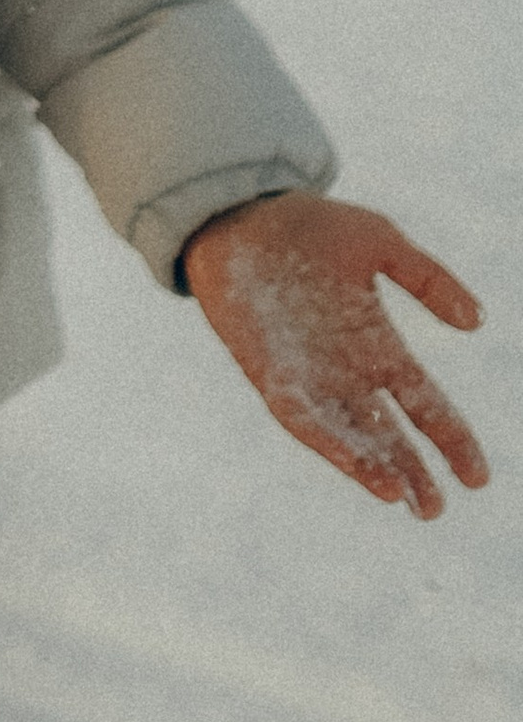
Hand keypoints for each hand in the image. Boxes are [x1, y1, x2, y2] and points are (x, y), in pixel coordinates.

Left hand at [185, 190, 489, 517]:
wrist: (242, 211)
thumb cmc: (312, 226)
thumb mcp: (381, 244)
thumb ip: (429, 279)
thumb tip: (477, 322)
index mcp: (378, 344)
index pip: (424, 402)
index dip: (451, 439)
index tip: (478, 478)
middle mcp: (346, 369)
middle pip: (386, 433)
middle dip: (411, 473)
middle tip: (434, 510)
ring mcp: (307, 374)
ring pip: (346, 434)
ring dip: (369, 466)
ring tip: (398, 496)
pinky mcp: (269, 371)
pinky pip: (299, 416)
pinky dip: (325, 440)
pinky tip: (349, 463)